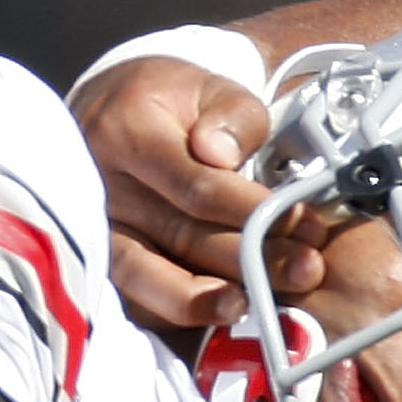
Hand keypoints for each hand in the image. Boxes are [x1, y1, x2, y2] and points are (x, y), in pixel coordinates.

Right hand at [70, 55, 286, 334]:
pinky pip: (132, 293)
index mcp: (129, 132)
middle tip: (305, 271)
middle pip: (181, 234)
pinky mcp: (97, 254)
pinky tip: (215, 315)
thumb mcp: (207, 86)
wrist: (107, 105)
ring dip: (206, 298)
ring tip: (253, 306)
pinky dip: (174, 309)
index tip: (306, 226)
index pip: (197, 186)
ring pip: (147, 275)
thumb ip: (232, 115)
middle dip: (250, 259)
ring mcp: (94, 225)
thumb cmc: (167, 100)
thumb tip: (221, 154)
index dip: (255, 212)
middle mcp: (102, 183)